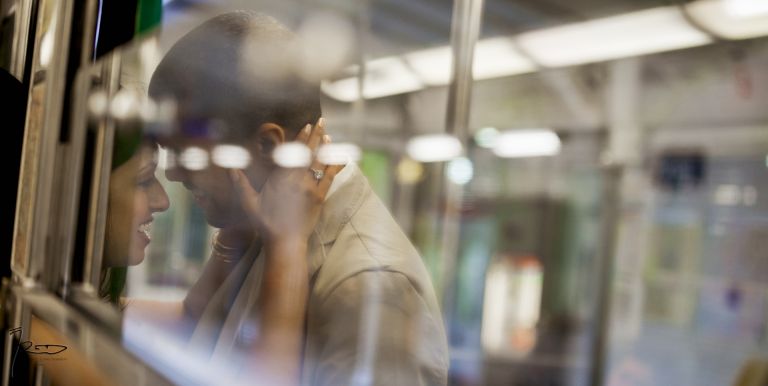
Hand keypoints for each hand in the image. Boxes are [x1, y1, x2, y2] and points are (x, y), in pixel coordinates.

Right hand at [229, 118, 342, 245]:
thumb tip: (231, 169)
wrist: (285, 241)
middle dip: (316, 135)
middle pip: (308, 153)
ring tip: (329, 136)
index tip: (307, 125)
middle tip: (322, 121)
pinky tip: (340, 157)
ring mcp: (310, 188)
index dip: (301, 137)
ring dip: (325, 148)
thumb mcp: (250, 203)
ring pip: (320, 162)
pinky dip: (334, 166)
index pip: (292, 152)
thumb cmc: (266, 223)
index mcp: (280, 178)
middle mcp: (296, 180)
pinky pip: (329, 178)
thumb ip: (241, 185)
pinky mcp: (320, 197)